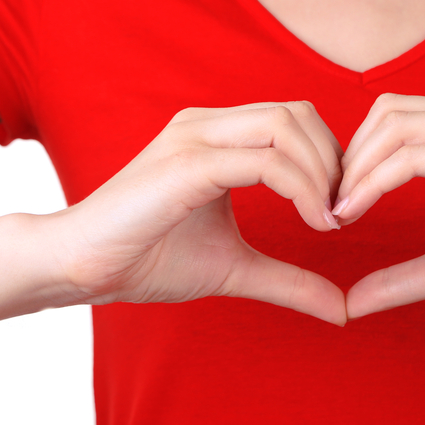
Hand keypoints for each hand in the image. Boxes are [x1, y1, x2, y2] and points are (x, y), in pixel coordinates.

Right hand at [49, 102, 347, 324]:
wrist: (81, 268)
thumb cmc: (148, 260)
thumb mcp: (237, 268)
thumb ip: (290, 281)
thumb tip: (343, 311)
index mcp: (217, 137)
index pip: (295, 120)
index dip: (329, 160)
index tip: (339, 211)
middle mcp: (207, 125)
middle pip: (298, 113)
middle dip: (333, 162)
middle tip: (341, 214)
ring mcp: (195, 138)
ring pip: (286, 127)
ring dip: (322, 173)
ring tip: (328, 220)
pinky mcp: (188, 164)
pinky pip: (265, 162)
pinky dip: (301, 189)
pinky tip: (314, 224)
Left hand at [333, 93, 424, 318]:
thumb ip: (400, 277)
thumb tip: (353, 303)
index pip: (396, 120)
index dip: (359, 156)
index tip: (337, 204)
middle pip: (388, 111)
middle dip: (350, 156)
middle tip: (329, 206)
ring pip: (395, 126)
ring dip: (356, 169)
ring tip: (338, 212)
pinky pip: (412, 155)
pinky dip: (375, 181)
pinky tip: (356, 210)